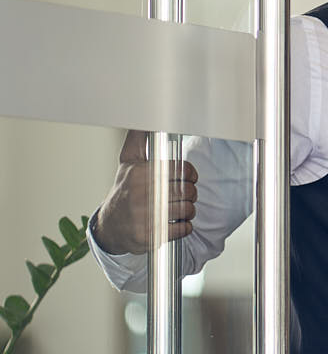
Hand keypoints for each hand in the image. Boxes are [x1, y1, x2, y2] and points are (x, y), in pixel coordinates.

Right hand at [94, 130, 198, 254]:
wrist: (111, 226)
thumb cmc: (125, 191)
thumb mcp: (128, 162)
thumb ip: (138, 139)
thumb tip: (144, 118)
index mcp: (140, 173)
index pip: (182, 170)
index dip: (190, 174)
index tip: (188, 178)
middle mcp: (141, 194)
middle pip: (188, 191)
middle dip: (190, 194)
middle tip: (181, 195)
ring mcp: (145, 216)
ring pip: (188, 210)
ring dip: (188, 211)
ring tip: (177, 209)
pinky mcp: (150, 236)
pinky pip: (184, 229)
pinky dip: (184, 227)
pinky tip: (173, 223)